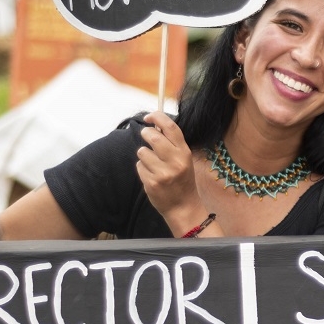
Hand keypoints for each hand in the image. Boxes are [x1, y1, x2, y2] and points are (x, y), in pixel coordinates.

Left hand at [136, 111, 205, 233]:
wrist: (184, 207)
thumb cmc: (182, 181)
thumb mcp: (184, 160)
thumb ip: (172, 145)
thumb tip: (155, 127)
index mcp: (184, 153)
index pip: (171, 127)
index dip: (157, 117)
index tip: (148, 116)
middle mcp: (175, 161)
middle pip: (154, 137)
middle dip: (146, 134)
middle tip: (146, 136)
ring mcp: (163, 172)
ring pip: (142, 152)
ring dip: (144, 155)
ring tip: (152, 164)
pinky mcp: (152, 183)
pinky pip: (139, 167)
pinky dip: (142, 169)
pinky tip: (151, 176)